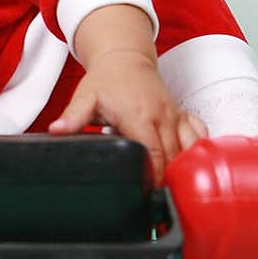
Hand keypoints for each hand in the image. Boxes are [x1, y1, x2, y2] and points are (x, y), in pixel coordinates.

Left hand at [48, 51, 206, 184]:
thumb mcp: (86, 97)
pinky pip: (200, 134)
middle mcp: (162, 116)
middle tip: (159, 200)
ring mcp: (175, 115)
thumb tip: (57, 130)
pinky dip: (199, 151)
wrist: (125, 57)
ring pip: (191, 149)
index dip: (154, 178)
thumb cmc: (107, 79)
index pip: (154, 155)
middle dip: (168, 181)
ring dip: (185, 169)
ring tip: (176, 189)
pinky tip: (191, 165)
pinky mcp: (183, 113)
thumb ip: (73, 116)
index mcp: (139, 116)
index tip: (148, 195)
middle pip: (174, 158)